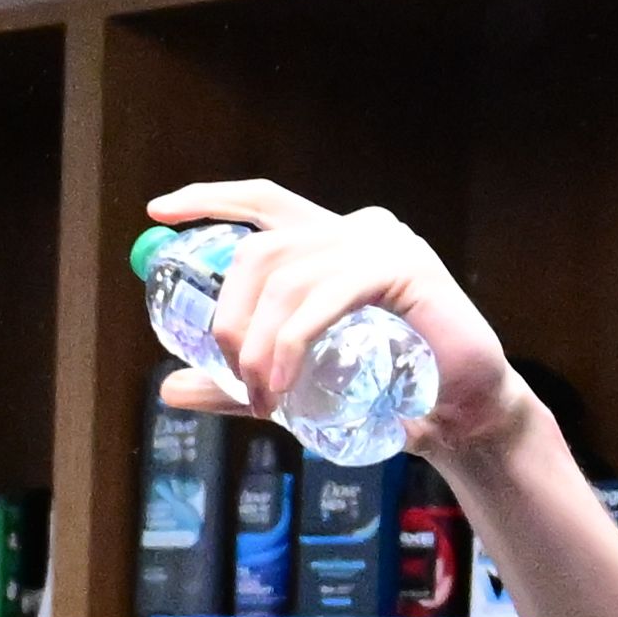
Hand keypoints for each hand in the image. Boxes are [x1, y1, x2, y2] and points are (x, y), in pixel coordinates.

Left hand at [139, 179, 534, 464]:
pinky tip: (283, 379)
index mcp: (331, 240)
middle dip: (230, 315)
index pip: (264, 201)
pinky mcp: (409, 269)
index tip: (159, 212)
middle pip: (262, 250)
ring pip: (288, 276)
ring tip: (261, 395)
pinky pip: (329, 295)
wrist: (458, 417)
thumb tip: (168, 391)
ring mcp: (386, 243)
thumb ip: (235, 384)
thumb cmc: (384, 393)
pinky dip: (293, 339)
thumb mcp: (294, 383)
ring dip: (259, 341)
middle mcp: (357, 228)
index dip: (211, 199)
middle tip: (230, 373)